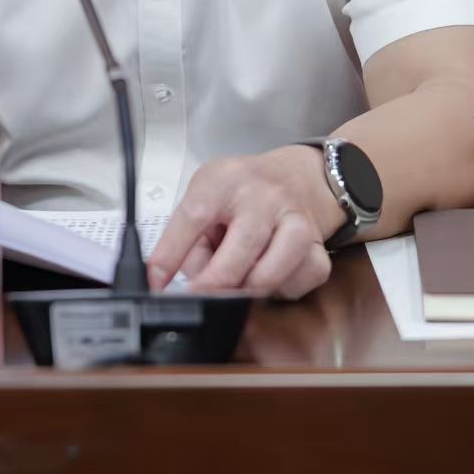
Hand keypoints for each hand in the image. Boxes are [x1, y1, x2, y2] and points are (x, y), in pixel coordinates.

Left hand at [146, 146, 345, 299]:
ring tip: (238, 285)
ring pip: (276, 266)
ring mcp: (296, 219)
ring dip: (251, 287)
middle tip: (199, 296)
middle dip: (216, 281)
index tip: (156, 282)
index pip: (194, 215)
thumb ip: (192, 235)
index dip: (171, 253)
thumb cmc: (243, 192)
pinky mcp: (318, 244)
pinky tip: (271, 278)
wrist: (299, 176)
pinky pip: (303, 278)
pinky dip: (283, 289)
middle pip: (242, 244)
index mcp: (225, 180)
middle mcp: (264, 196)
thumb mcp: (206, 194)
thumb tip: (185, 279)